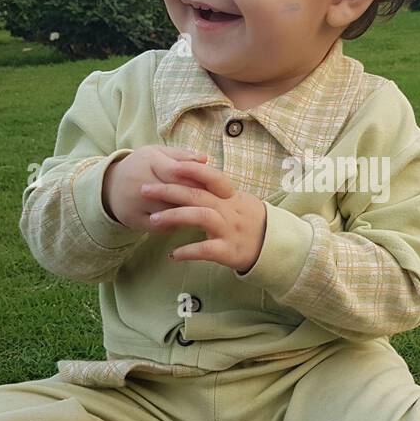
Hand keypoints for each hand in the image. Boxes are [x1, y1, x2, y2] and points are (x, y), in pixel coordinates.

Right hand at [102, 145, 209, 229]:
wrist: (112, 187)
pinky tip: (187, 223)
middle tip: (217, 203)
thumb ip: (182, 155)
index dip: (198, 179)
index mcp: (149, 160)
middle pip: (176, 192)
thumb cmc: (143, 167)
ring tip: (206, 214)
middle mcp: (140, 181)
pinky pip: (161, 226)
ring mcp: (135, 202)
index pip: (177, 171)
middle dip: (198, 198)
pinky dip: (176, 225)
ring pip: (170, 211)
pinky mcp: (134, 220)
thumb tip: (205, 158)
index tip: (216, 186)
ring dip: (190, 213)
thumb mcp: (159, 153)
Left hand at [140, 160, 266, 272]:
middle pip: (197, 194)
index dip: (191, 169)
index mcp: (231, 197)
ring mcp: (229, 230)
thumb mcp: (239, 201)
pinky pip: (206, 250)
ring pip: (200, 217)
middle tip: (144, 189)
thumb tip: (196, 173)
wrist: (275, 247)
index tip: (169, 165)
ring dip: (174, 216)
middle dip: (168, 190)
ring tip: (153, 220)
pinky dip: (188, 252)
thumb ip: (218, 191)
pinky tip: (172, 255)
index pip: (211, 176)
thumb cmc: (252, 222)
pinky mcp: (229, 251)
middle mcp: (229, 210)